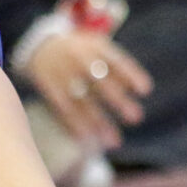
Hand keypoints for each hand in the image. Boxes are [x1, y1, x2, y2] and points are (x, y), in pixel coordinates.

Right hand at [25, 30, 151, 148]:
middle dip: (118, 100)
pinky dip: (74, 124)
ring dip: (98, 121)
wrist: (40, 45)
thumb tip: (145, 89)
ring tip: (114, 141)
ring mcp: (61, 72)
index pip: (116, 61)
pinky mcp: (48, 85)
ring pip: (81, 100)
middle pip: (100, 81)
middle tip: (136, 118)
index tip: (145, 90)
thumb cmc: (81, 52)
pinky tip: (86, 138)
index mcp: (94, 47)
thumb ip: (119, 68)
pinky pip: (63, 107)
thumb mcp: (98, 49)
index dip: (131, 74)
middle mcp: (78, 58)